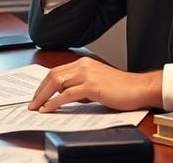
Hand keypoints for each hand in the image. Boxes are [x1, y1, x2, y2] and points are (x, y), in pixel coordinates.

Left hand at [27, 57, 162, 112]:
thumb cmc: (122, 88)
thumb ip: (81, 86)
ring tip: (36, 107)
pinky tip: (48, 108)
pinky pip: (67, 94)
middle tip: (31, 103)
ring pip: (57, 82)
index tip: (37, 95)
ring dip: (43, 96)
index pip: (57, 71)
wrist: (140, 88)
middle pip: (53, 75)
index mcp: (84, 63)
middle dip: (39, 90)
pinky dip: (55, 102)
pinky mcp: (92, 86)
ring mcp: (87, 74)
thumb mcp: (97, 83)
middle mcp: (83, 65)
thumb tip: (64, 95)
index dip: (44, 84)